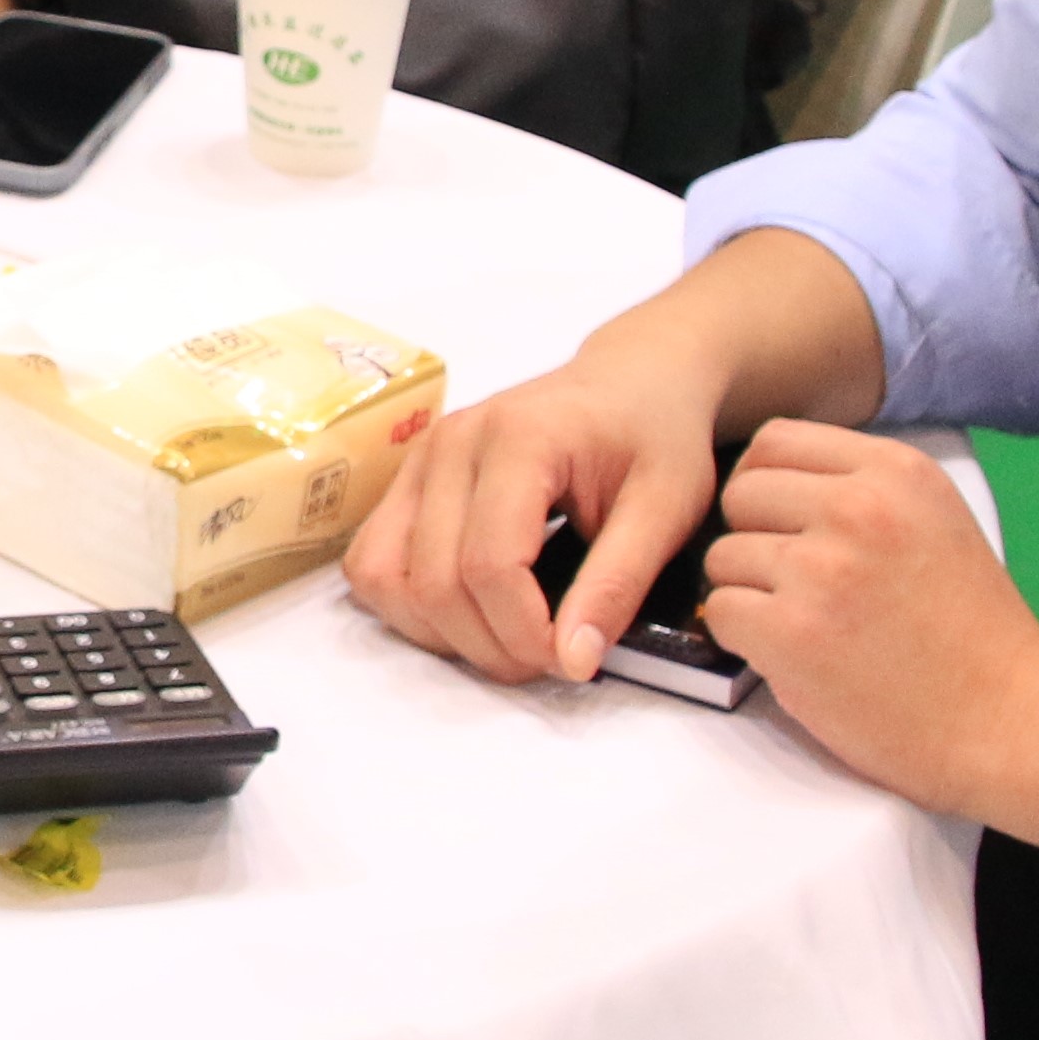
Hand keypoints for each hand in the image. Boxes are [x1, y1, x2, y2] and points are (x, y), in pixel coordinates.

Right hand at [341, 348, 718, 683]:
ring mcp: (420, 458)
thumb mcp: (666, 507)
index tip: (574, 658)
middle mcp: (451, 443)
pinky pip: (372, 561)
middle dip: (490, 644)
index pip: (490, 564)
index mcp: (518, 438)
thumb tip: (574, 661)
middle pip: (434, 581)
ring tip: (507, 637)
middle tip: (549, 658)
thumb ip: (618, 584)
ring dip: (441, 631)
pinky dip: (409, 605)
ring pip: (385, 577)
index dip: (525, 633)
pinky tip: (468, 610)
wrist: (633, 378)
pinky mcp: (407, 479)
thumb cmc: (657, 436)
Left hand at [693, 418, 1038, 811]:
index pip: (775, 441)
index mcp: (895, 472)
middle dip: (752, 538)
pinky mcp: (792, 632)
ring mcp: (821, 569)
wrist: (1010, 721)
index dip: (764, 484)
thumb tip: (770, 482)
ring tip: (801, 625)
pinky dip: (741, 639)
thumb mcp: (934, 522)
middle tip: (790, 584)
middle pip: (741, 493)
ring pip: (723, 556)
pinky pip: (721, 613)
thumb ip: (862, 491)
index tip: (781, 524)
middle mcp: (856, 507)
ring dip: (747, 593)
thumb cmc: (972, 632)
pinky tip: (789, 656)